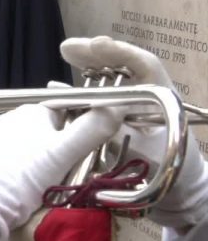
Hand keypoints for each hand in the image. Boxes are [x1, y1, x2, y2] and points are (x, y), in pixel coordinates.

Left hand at [0, 102, 123, 240]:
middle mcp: (13, 116)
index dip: (83, 124)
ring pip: (35, 142)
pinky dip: (27, 166)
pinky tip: (29, 180)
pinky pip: (18, 156)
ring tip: (48, 179)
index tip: (89, 145)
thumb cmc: (23, 174)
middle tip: (69, 168)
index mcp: (32, 109)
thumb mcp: (64, 152)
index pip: (68, 107)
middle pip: (52, 127)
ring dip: (45, 157)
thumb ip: (92, 129)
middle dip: (64, 145)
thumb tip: (117, 107)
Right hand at [61, 37, 207, 230]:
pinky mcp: (121, 115)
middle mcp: (148, 95)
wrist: (178, 195)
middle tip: (67, 49)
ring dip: (89, 65)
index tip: (94, 46)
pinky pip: (101, 96)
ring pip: (112, 77)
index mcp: (162, 99)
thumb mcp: (135, 150)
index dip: (118, 52)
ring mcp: (134, 104)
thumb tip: (72, 106)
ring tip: (68, 54)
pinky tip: (62, 88)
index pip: (143, 65)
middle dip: (95, 54)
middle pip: (123, 65)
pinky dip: (83, 89)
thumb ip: (105, 127)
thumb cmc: (165, 173)